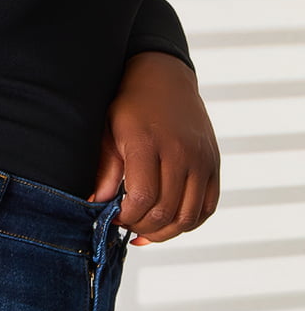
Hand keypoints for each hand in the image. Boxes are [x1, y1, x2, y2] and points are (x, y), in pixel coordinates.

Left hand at [86, 51, 220, 245]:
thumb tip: (96, 204)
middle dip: (142, 227)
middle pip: (165, 212)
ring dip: (166, 232)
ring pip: (189, 217)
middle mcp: (180, 152)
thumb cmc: (130, 105)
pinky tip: (169, 222)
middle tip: (127, 224)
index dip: (126, 217)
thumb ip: (105, 169)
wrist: (164, 78)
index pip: (142, 198)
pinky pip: (208, 207)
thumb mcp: (108, 131)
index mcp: (148, 143)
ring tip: (146, 230)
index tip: (113, 216)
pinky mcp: (214, 163)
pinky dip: (189, 222)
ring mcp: (201, 159)